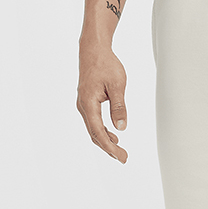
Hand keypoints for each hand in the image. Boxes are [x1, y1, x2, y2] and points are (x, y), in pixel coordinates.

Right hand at [76, 45, 128, 162]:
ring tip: (120, 151)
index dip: (110, 147)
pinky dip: (103, 132)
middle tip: (124, 158)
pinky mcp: (87, 102)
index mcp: (88, 103)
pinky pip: (93, 122)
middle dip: (108, 148)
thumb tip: (121, 128)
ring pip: (93, 129)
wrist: (93, 49)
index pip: (98, 132)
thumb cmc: (105, 64)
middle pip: (94, 134)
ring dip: (106, 142)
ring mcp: (84, 105)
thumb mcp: (118, 85)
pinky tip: (113, 137)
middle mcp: (83, 106)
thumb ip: (119, 107)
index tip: (121, 156)